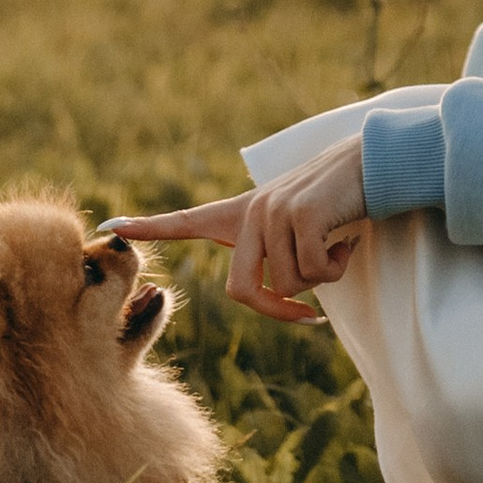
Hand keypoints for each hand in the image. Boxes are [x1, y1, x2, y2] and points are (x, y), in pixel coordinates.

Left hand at [102, 134, 368, 325]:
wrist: (373, 166)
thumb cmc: (339, 204)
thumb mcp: (300, 231)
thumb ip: (278, 257)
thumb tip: (286, 299)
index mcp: (243, 213)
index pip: (187, 221)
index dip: (150, 227)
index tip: (109, 227)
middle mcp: (251, 212)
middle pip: (242, 291)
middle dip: (277, 311)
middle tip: (310, 317)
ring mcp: (272, 212)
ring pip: (288, 287)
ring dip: (322, 278)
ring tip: (336, 243)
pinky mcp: (298, 216)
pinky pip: (312, 274)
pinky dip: (336, 268)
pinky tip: (346, 238)